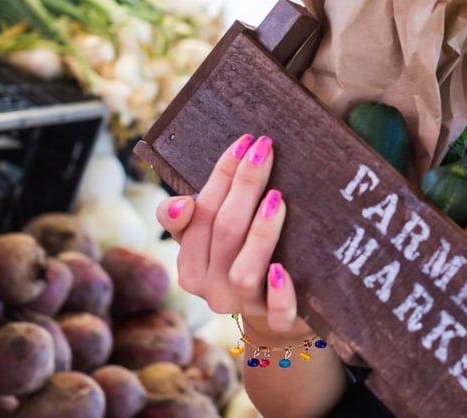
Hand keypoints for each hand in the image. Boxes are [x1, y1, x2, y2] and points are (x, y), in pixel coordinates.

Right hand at [156, 133, 312, 339]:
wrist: (277, 310)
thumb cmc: (242, 255)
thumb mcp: (212, 234)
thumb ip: (191, 214)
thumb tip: (183, 204)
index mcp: (189, 263)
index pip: (198, 214)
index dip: (221, 176)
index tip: (244, 143)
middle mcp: (209, 288)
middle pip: (223, 232)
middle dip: (245, 187)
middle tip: (266, 150)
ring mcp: (241, 307)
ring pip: (243, 270)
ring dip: (260, 233)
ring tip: (278, 198)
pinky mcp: (276, 324)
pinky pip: (276, 313)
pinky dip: (279, 293)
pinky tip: (283, 270)